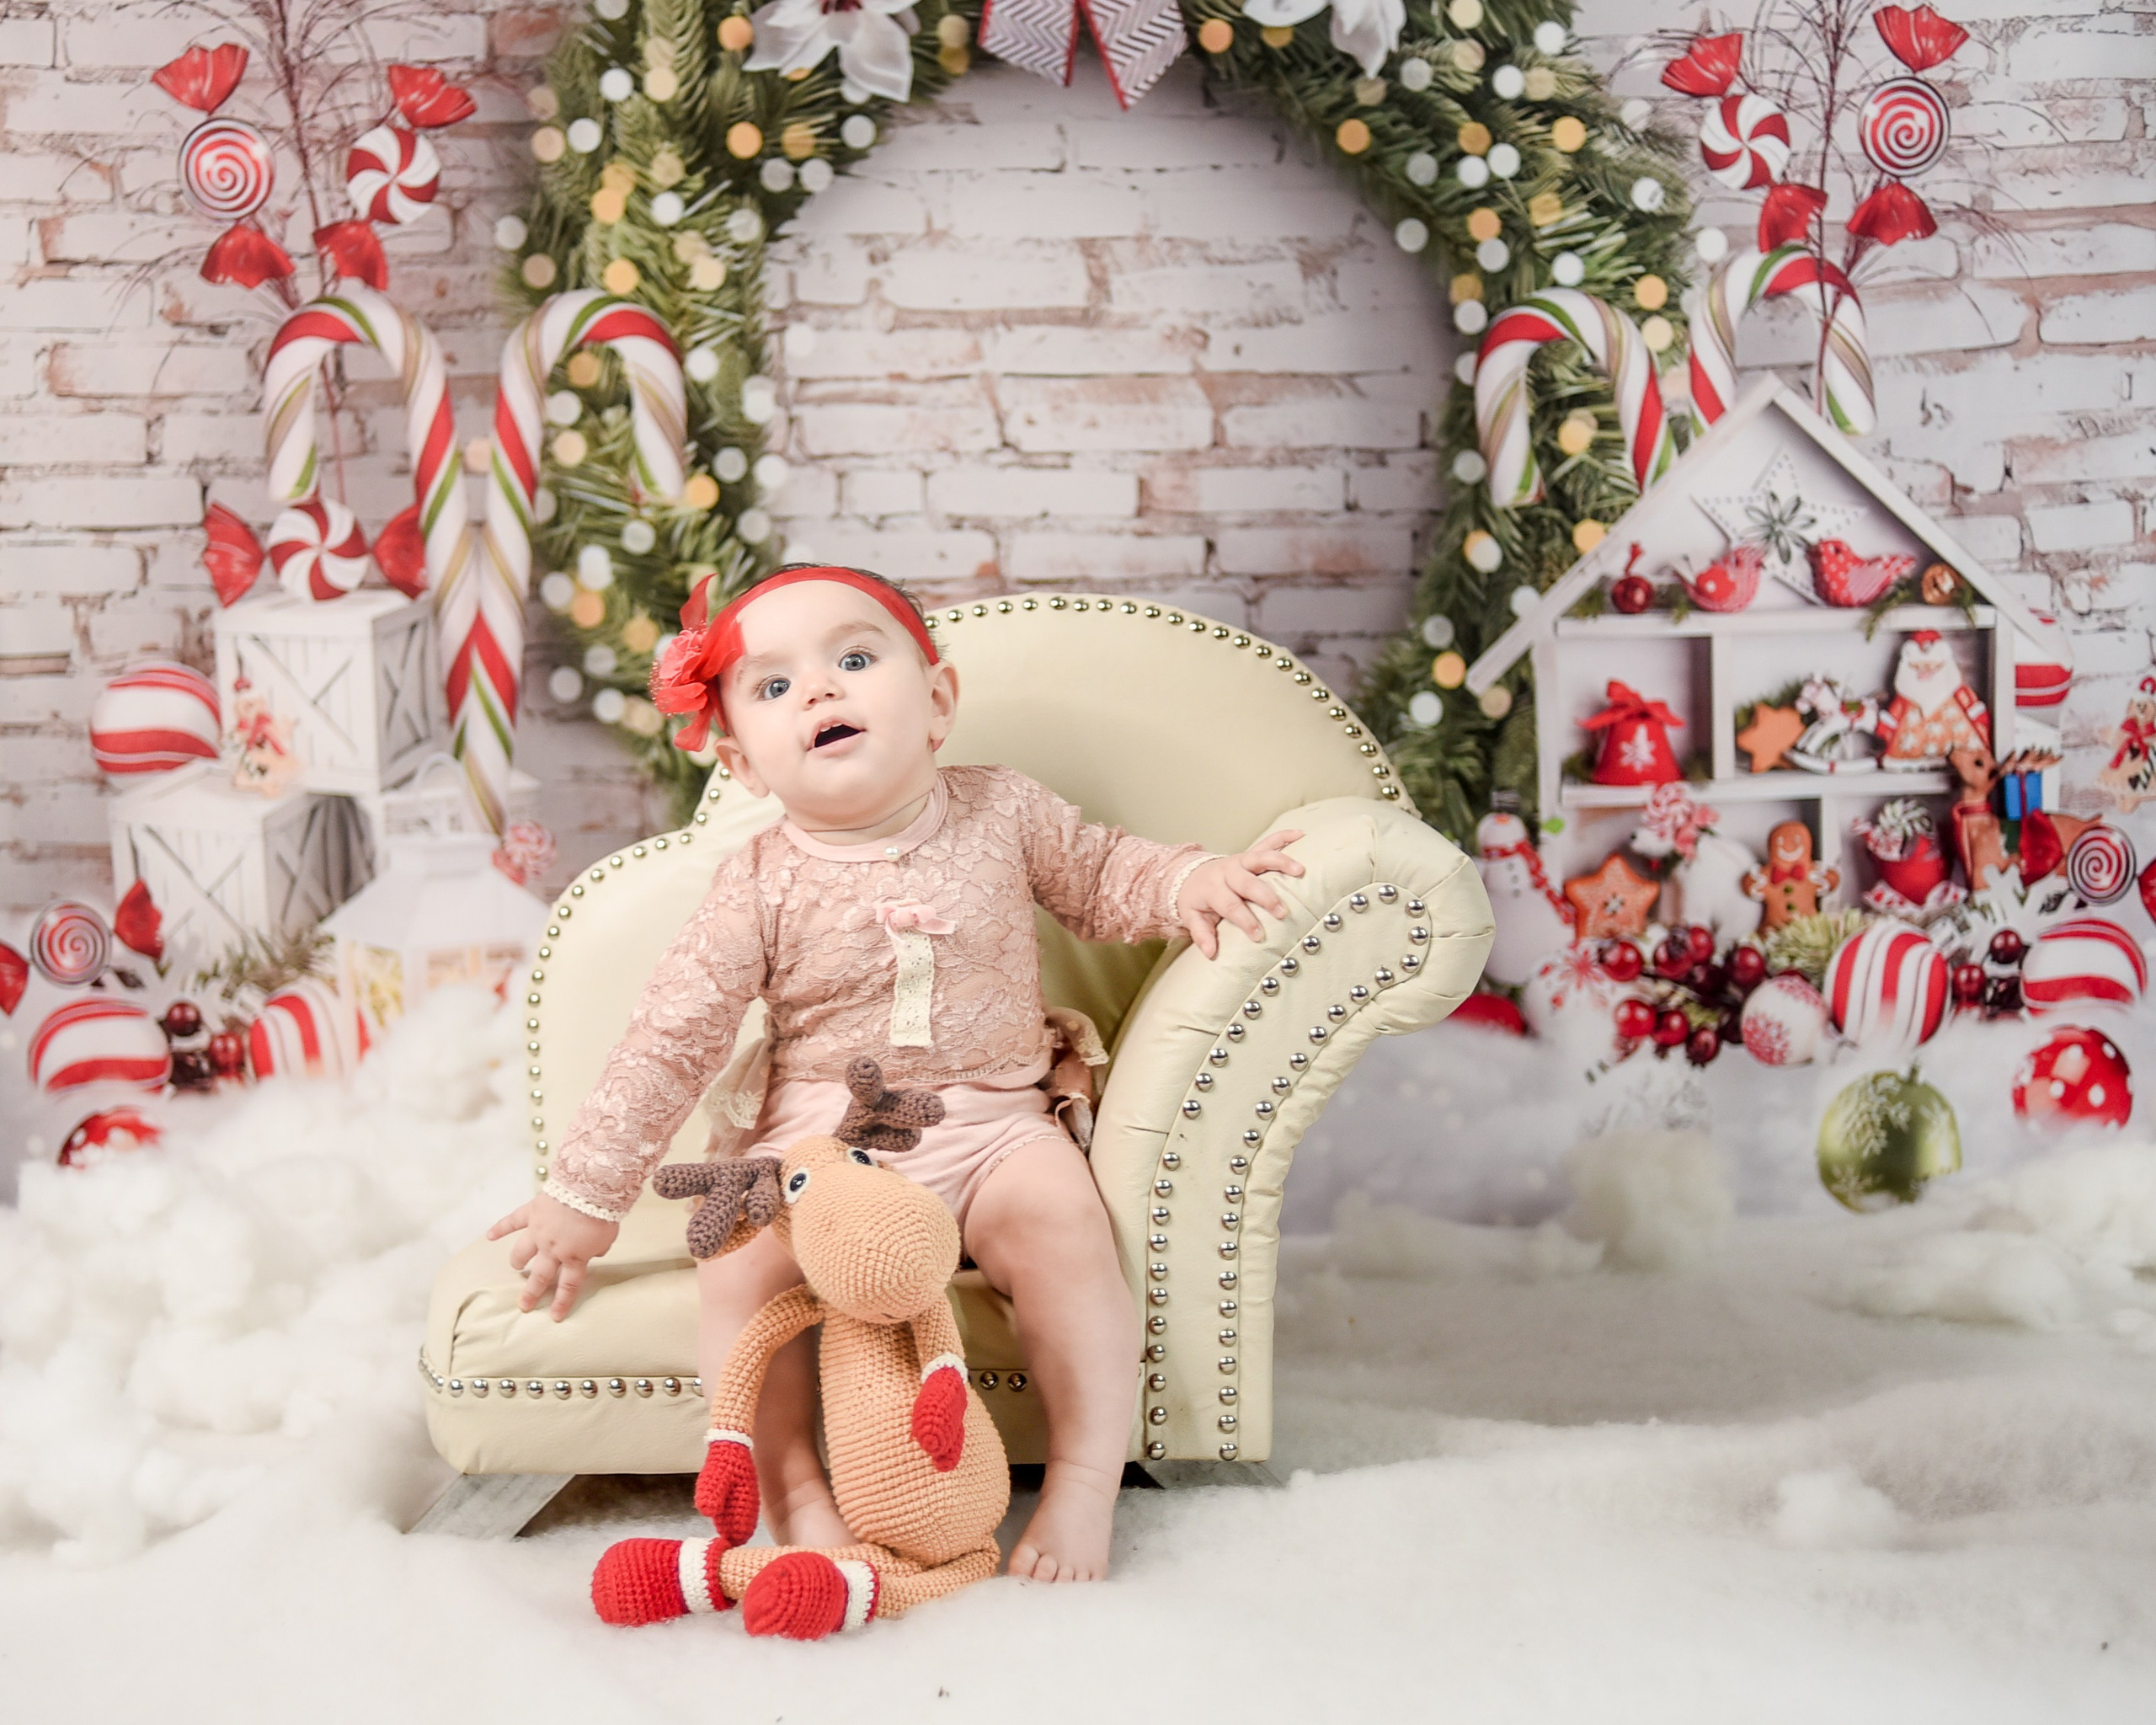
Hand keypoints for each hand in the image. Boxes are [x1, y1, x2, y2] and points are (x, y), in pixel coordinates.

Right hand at [486, 1192, 619, 1321]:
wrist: (590, 1185)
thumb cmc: (603, 1211)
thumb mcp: (608, 1237)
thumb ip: (599, 1249)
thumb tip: (596, 1252)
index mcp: (575, 1256)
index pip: (568, 1285)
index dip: (561, 1302)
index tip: (554, 1316)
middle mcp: (553, 1248)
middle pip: (540, 1275)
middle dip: (531, 1292)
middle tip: (523, 1305)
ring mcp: (539, 1231)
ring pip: (522, 1252)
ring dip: (518, 1261)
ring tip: (516, 1267)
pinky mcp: (532, 1213)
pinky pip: (512, 1222)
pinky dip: (500, 1228)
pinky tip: (490, 1236)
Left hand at [1175, 829, 1304, 958]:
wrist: (1189, 876)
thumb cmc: (1196, 900)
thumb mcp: (1192, 917)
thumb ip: (1202, 935)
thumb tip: (1211, 953)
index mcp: (1213, 888)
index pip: (1230, 905)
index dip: (1244, 920)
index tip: (1259, 936)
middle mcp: (1227, 871)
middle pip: (1247, 882)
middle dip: (1265, 897)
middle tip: (1282, 911)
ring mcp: (1240, 860)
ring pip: (1261, 857)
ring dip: (1281, 862)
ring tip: (1300, 870)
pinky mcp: (1250, 854)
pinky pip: (1268, 842)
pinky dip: (1284, 837)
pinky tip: (1300, 834)